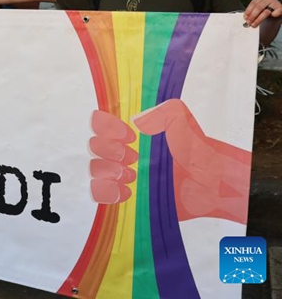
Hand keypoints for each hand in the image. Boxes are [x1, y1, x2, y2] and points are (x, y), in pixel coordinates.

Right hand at [88, 100, 250, 223]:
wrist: (212, 184)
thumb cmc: (198, 152)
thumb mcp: (183, 122)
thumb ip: (164, 112)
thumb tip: (137, 121)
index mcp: (133, 131)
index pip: (101, 123)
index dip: (107, 128)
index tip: (130, 136)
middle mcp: (124, 151)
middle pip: (95, 146)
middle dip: (110, 151)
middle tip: (134, 158)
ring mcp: (124, 174)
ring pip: (95, 169)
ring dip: (109, 172)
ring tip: (133, 176)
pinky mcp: (126, 196)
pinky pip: (99, 193)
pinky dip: (108, 192)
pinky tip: (127, 192)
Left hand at [243, 0, 281, 27]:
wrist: (277, 14)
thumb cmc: (266, 12)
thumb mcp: (259, 10)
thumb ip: (253, 12)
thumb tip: (246, 18)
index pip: (253, 3)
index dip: (248, 11)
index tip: (245, 18)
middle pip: (258, 7)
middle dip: (252, 16)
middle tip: (248, 23)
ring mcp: (275, 2)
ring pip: (265, 12)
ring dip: (258, 20)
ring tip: (253, 25)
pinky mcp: (281, 8)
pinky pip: (276, 12)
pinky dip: (274, 15)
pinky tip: (272, 17)